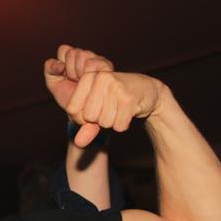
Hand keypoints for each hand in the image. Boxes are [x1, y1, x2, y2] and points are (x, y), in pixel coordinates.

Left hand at [44, 44, 162, 146]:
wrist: (147, 91)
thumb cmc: (116, 99)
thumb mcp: (97, 107)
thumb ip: (85, 124)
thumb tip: (78, 143)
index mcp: (88, 77)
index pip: (72, 109)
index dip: (82, 118)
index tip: (94, 110)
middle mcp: (101, 78)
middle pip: (89, 117)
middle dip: (99, 119)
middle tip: (110, 108)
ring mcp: (116, 87)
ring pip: (104, 123)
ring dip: (112, 122)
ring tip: (119, 108)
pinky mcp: (129, 99)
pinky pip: (119, 126)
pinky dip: (123, 125)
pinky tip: (128, 112)